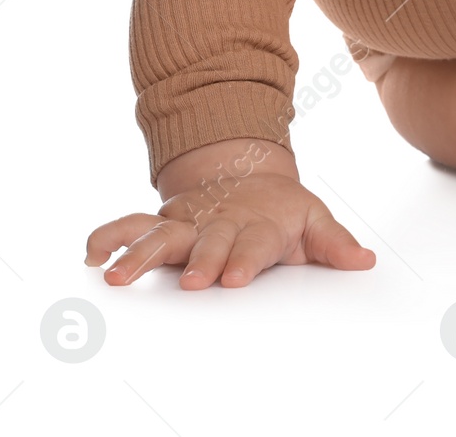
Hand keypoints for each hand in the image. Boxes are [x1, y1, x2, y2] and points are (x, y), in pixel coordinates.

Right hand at [85, 171, 374, 288]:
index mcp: (258, 225)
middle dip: (199, 259)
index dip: (244, 259)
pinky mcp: (164, 220)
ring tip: (116, 274)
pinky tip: (91, 254)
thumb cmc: (282, 210)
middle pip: (207, 241)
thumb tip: (365, 260)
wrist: (249, 175)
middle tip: (191, 281)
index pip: (253, 244)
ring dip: (139, 253)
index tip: (235, 277)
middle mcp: (219, 222)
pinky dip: (109, 235)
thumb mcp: (314, 221)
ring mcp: (189, 220)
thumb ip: (334, 244)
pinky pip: (131, 225)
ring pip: (162, 235)